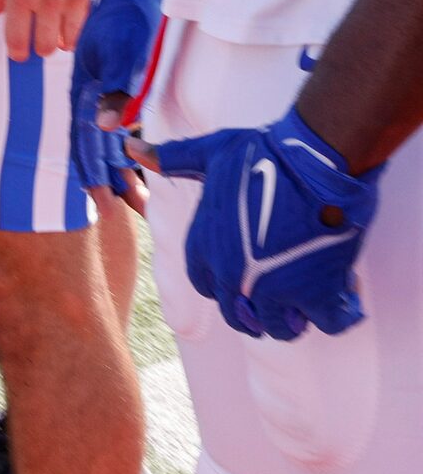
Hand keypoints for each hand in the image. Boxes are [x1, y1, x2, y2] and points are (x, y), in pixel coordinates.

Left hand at [0, 0, 110, 59]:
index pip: (17, 37)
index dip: (17, 52)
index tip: (18, 55)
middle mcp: (48, 0)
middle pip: (46, 45)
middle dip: (41, 48)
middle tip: (39, 44)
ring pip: (71, 38)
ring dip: (63, 41)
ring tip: (59, 39)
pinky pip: (87, 19)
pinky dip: (80, 25)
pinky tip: (74, 22)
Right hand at [71, 0, 161, 210]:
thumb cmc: (126, 15)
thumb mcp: (122, 51)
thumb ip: (115, 88)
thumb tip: (103, 126)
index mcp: (86, 89)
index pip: (85, 140)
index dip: (93, 172)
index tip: (105, 205)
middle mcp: (91, 93)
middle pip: (96, 145)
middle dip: (112, 180)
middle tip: (135, 211)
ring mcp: (103, 87)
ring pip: (107, 136)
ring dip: (122, 166)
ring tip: (140, 196)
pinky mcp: (119, 80)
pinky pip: (117, 121)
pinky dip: (125, 144)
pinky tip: (134, 154)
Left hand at [135, 109, 381, 339]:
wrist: (315, 160)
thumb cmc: (263, 153)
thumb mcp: (210, 154)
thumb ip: (173, 160)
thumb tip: (130, 146)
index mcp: (205, 246)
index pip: (205, 284)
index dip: (226, 282)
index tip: (249, 271)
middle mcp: (233, 274)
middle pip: (238, 314)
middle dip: (257, 309)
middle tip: (282, 292)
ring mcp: (273, 289)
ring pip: (278, 326)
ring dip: (294, 317)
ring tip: (309, 296)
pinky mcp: (316, 295)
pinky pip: (326, 324)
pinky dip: (339, 314)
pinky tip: (343, 294)